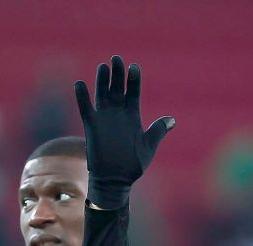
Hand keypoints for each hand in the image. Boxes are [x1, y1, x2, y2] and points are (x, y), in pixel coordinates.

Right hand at [74, 55, 174, 208]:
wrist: (116, 180)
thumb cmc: (133, 165)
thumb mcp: (149, 145)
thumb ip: (158, 130)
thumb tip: (172, 119)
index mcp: (133, 116)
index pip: (133, 92)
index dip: (133, 80)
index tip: (134, 67)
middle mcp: (118, 114)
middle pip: (117, 88)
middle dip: (117, 74)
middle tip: (117, 59)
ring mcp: (104, 118)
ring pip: (102, 94)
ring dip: (102, 80)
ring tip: (104, 66)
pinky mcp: (91, 126)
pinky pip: (85, 108)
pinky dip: (82, 97)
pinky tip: (80, 84)